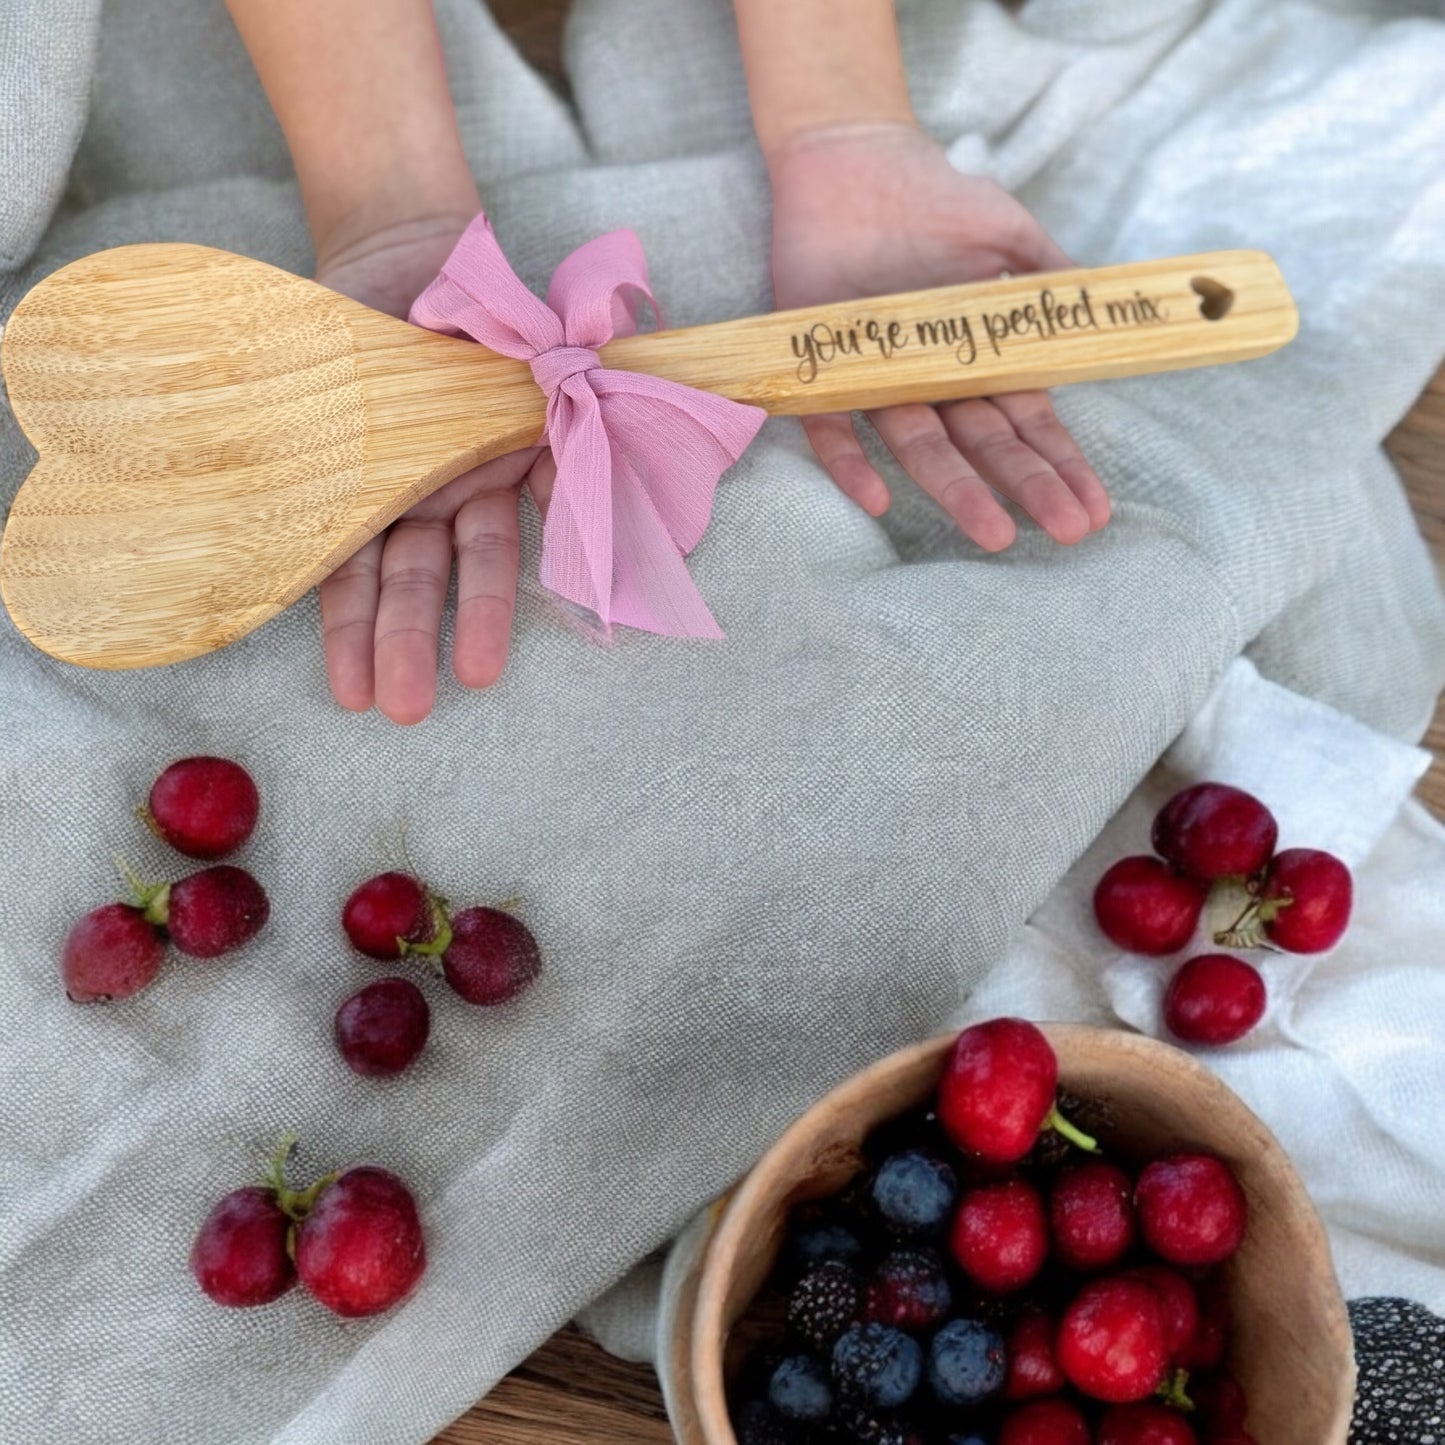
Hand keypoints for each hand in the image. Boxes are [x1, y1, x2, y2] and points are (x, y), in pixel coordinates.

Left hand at [314, 216, 550, 723]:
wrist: (410, 254)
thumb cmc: (486, 308)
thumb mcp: (539, 361)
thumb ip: (566, 426)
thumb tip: (595, 486)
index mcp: (490, 478)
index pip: (487, 561)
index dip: (479, 615)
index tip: (478, 673)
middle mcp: (437, 492)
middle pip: (425, 576)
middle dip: (414, 642)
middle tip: (407, 709)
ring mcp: (382, 479)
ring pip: (371, 564)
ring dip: (365, 633)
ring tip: (361, 700)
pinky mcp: (333, 460)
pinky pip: (321, 519)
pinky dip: (316, 573)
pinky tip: (303, 630)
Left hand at [768, 123, 1109, 549]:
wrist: (852, 159)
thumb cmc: (935, 196)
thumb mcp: (1008, 229)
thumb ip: (1048, 279)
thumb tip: (1103, 318)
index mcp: (980, 359)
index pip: (1028, 423)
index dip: (1061, 465)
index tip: (1094, 510)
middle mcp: (933, 382)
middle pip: (985, 445)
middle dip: (1029, 488)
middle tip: (1068, 533)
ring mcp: (879, 381)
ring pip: (920, 447)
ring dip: (958, 490)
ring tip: (996, 533)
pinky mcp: (822, 373)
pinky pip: (832, 429)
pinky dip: (850, 464)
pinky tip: (876, 500)